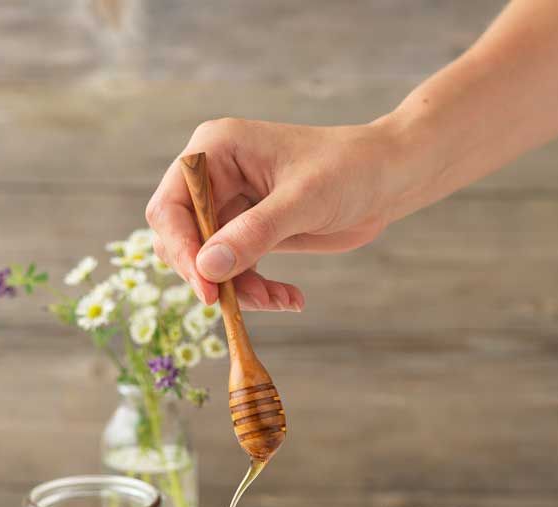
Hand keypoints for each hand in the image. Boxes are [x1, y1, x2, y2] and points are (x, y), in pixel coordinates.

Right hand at [145, 117, 398, 310]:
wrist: (386, 178)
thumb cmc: (348, 170)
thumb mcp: (302, 201)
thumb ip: (254, 233)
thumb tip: (207, 268)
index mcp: (215, 150)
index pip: (170, 206)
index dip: (182, 249)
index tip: (207, 288)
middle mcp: (215, 177)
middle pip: (182, 240)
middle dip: (211, 276)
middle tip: (242, 304)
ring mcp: (231, 206)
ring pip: (209, 263)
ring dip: (238, 290)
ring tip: (280, 301)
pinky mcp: (250, 233)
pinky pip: (236, 272)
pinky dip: (257, 291)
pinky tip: (291, 299)